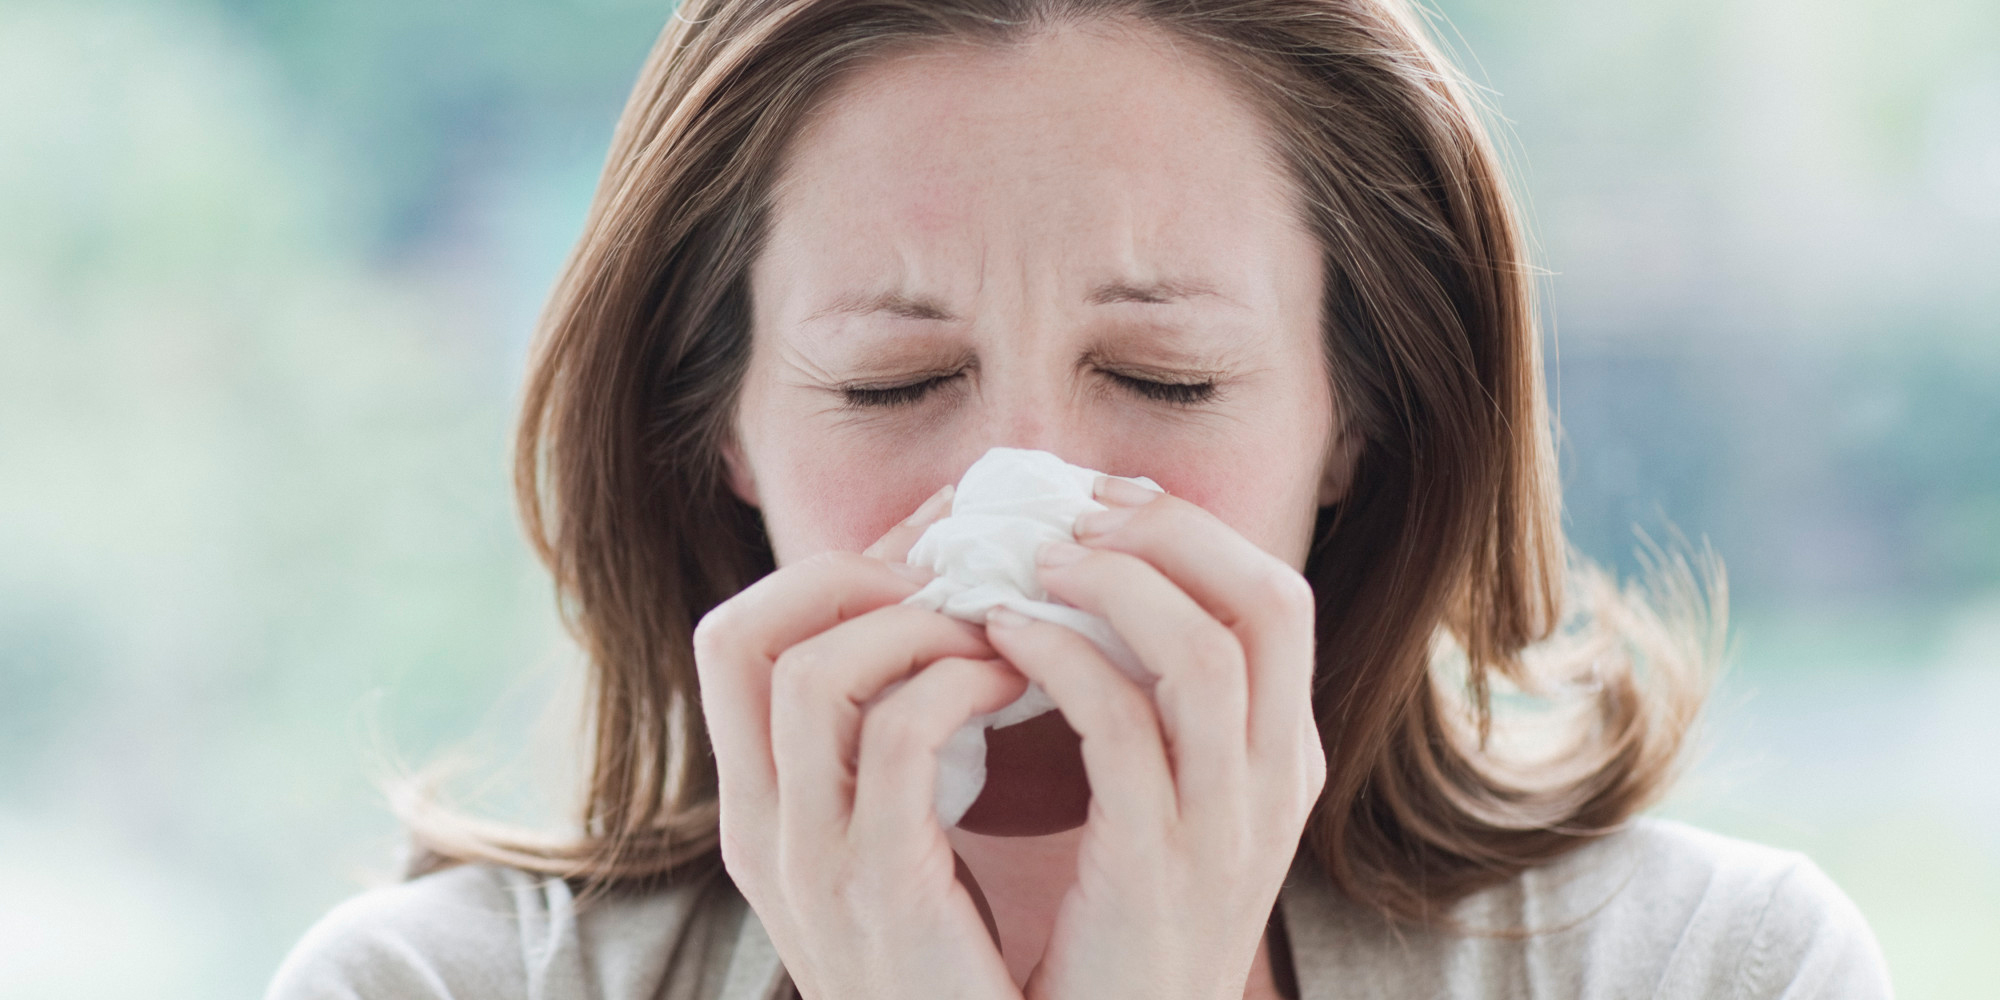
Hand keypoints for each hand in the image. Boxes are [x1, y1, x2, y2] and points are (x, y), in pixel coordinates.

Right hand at [693, 485, 1026, 999]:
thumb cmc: (964, 964)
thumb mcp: (903, 846)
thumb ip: (897, 751)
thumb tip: (950, 619)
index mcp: (761, 808)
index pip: (732, 639)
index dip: (824, 572)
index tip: (927, 552)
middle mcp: (761, 827)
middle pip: (740, 635)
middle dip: (853, 576)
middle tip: (956, 573)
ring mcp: (809, 861)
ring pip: (812, 673)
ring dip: (916, 623)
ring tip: (996, 628)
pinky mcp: (878, 886)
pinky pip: (897, 737)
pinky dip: (958, 682)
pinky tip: (1015, 682)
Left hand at [981, 477, 1324, 999]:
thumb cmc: (1119, 928)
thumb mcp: (1169, 811)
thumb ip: (1157, 714)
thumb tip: (1095, 589)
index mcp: (1284, 758)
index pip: (1278, 600)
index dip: (1192, 532)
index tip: (1105, 500)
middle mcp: (1278, 785)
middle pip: (1267, 604)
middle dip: (1167, 534)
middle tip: (1069, 512)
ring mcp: (1228, 830)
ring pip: (1206, 654)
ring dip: (1111, 584)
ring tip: (1029, 561)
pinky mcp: (1158, 869)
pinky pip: (1121, 726)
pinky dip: (1058, 657)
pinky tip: (999, 634)